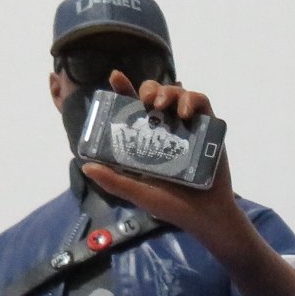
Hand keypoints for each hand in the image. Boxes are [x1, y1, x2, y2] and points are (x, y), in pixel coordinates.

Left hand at [82, 72, 238, 235]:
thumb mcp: (139, 193)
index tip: (116, 78)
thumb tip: (85, 166)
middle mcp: (167, 129)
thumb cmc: (173, 207)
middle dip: (150, 88)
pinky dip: (192, 100)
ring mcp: (188, 127)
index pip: (132, 108)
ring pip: (177, 93)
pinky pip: (201, 102)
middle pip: (155, 94)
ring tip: (164, 107)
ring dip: (169, 92)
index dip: (124, 89)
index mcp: (148, 140)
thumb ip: (115, 181)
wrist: (206, 217)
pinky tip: (186, 113)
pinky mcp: (208, 129)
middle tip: (148, 102)